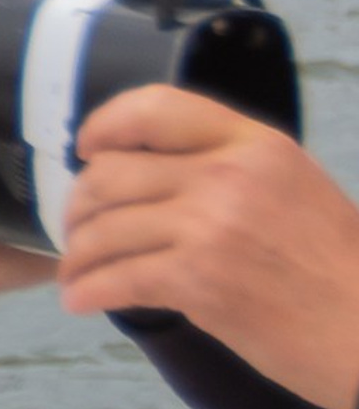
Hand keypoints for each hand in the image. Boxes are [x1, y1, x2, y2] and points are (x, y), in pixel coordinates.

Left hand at [59, 86, 358, 408]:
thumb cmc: (338, 271)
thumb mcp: (295, 187)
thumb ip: (232, 168)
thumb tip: (158, 173)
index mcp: (255, 143)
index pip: (156, 107)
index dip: (106, 125)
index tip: (86, 148)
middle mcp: (228, 174)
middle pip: (113, 172)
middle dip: (79, 205)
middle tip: (77, 229)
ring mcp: (209, 226)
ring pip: (104, 227)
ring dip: (77, 255)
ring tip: (75, 273)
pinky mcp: (198, 281)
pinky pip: (115, 278)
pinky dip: (87, 291)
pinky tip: (81, 300)